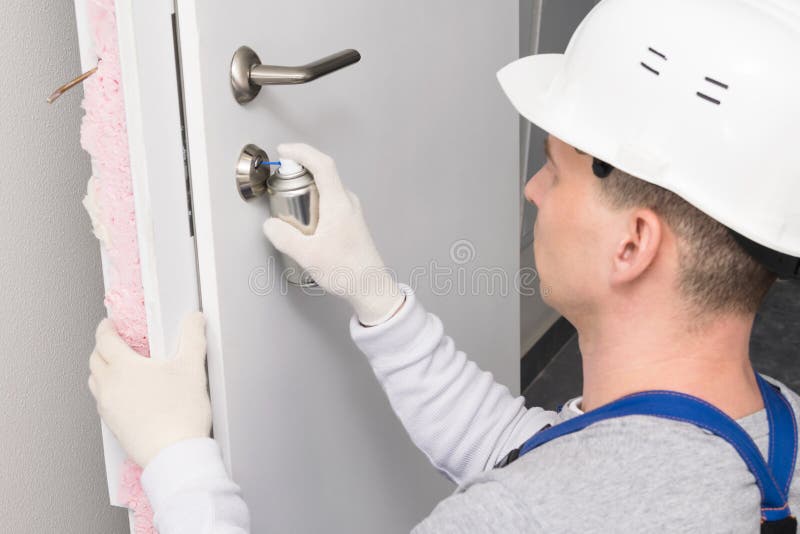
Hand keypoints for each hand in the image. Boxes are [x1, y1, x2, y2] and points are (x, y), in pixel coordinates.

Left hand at [88, 312, 211, 467]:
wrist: (175, 454)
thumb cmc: (181, 414)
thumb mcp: (192, 368)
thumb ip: (193, 338)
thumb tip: (194, 319)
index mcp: (124, 368)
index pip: (105, 340)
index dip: (106, 328)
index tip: (109, 324)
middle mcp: (110, 386)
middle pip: (95, 360)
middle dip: (102, 347)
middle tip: (115, 343)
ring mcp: (109, 408)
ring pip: (95, 382)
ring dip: (102, 370)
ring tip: (119, 368)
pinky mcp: (113, 426)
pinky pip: (103, 402)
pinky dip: (108, 392)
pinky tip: (127, 395)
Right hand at [263, 143, 404, 325]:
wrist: (371, 288)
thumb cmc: (346, 271)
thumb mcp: (307, 255)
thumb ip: (284, 237)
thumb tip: (270, 225)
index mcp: (339, 203)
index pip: (322, 164)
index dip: (302, 152)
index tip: (284, 151)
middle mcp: (348, 202)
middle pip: (323, 174)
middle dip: (299, 174)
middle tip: (282, 187)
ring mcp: (351, 211)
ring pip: (326, 189)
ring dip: (307, 191)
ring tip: (292, 210)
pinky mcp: (351, 221)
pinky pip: (330, 202)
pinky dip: (315, 204)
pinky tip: (306, 225)